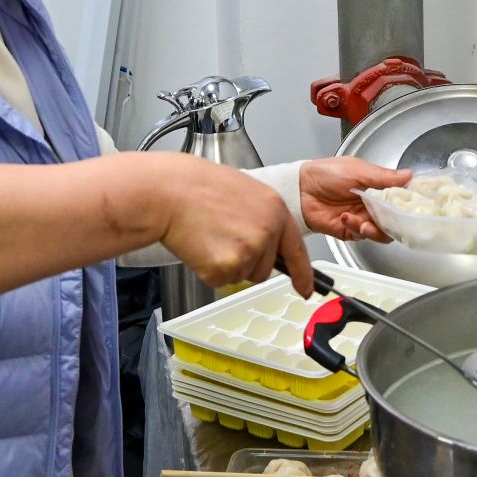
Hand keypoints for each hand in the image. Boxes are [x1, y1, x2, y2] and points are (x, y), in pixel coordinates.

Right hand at [146, 154, 312, 295]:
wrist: (169, 191)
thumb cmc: (197, 187)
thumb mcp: (244, 191)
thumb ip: (263, 217)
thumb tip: (269, 240)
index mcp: (275, 209)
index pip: (296, 250)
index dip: (303, 274)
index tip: (307, 289)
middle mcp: (267, 231)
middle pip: (264, 269)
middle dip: (245, 262)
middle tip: (221, 237)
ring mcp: (249, 251)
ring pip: (242, 276)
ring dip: (226, 265)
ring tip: (210, 236)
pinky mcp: (226, 266)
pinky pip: (221, 280)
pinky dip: (208, 270)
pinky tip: (201, 245)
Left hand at [299, 157, 412, 242]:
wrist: (301, 189)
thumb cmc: (326, 173)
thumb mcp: (358, 170)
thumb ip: (384, 177)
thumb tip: (408, 175)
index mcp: (377, 187)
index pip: (401, 198)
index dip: (409, 204)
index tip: (413, 207)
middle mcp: (373, 204)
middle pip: (395, 219)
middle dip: (394, 222)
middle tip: (389, 218)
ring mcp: (363, 218)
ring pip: (382, 232)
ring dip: (375, 229)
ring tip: (364, 222)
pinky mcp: (350, 230)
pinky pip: (362, 235)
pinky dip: (356, 228)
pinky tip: (345, 218)